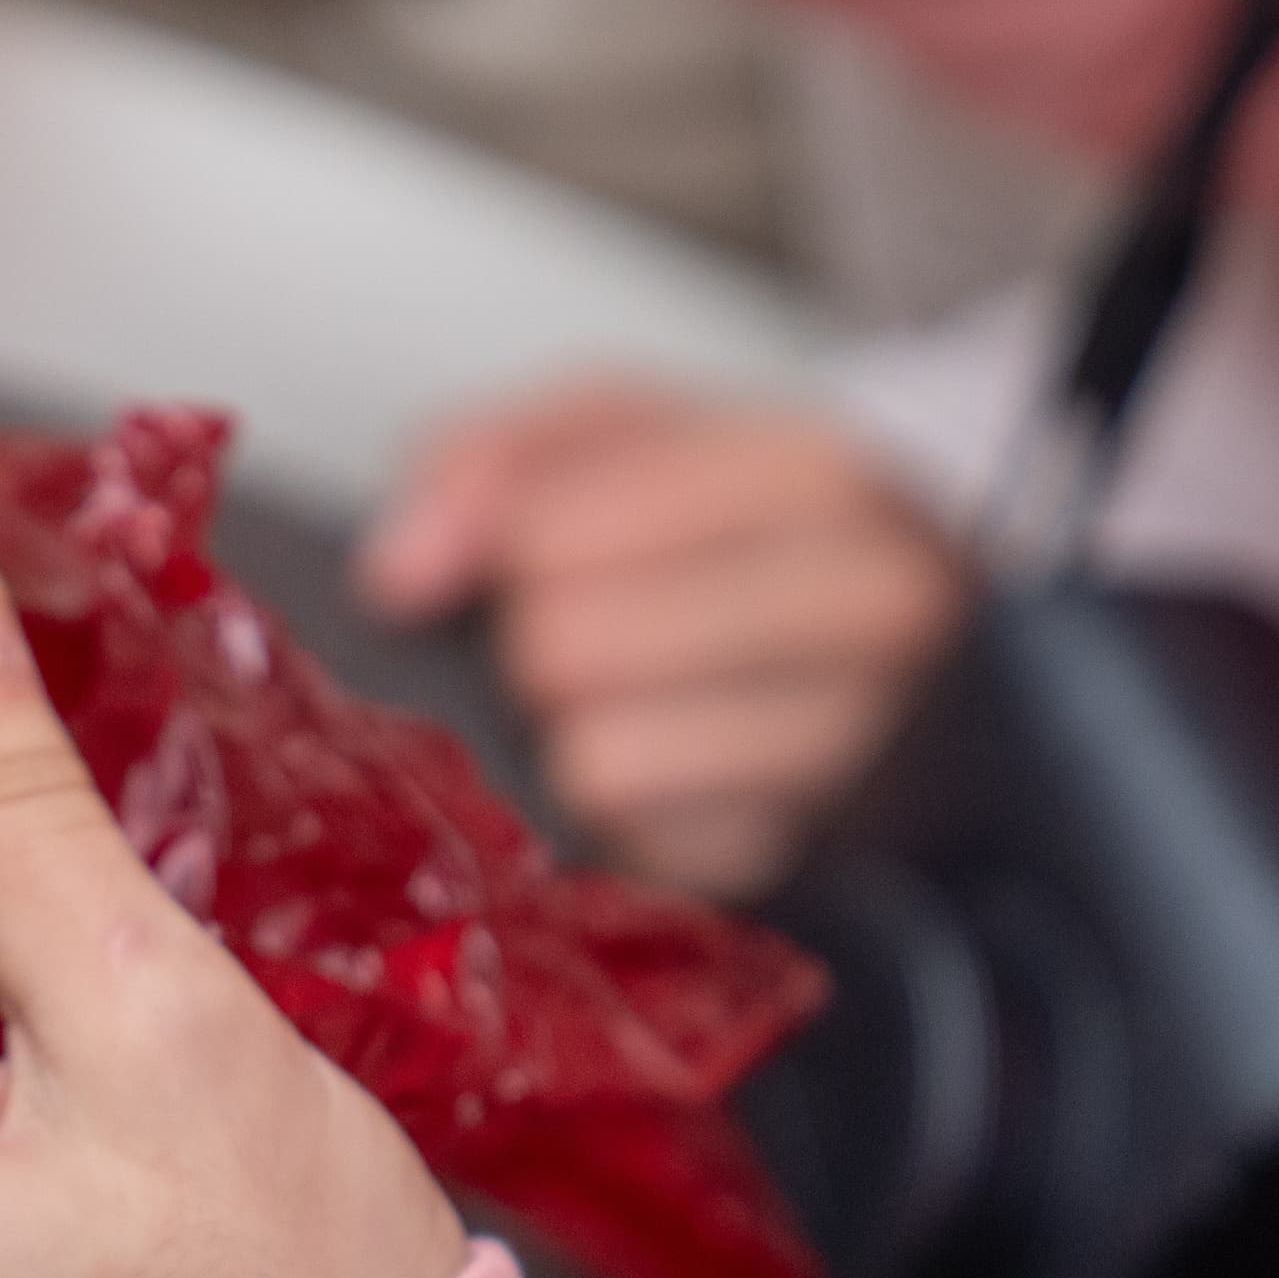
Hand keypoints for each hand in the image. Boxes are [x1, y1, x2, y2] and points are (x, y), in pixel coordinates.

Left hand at [356, 379, 972, 899]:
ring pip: (593, 767)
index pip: (557, 538)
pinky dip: (607, 809)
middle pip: (566, 652)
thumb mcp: (615, 426)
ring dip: (563, 732)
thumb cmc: (727, 510)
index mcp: (812, 477)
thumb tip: (402, 573)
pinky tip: (647, 756)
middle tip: (567, 627)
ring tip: (612, 691)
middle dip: (531, 641)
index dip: (504, 548)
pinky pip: (622, 848)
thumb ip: (492, 456)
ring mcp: (846, 746)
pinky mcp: (785, 851)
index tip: (518, 551)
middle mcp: (862, 613)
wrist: (876, 609)